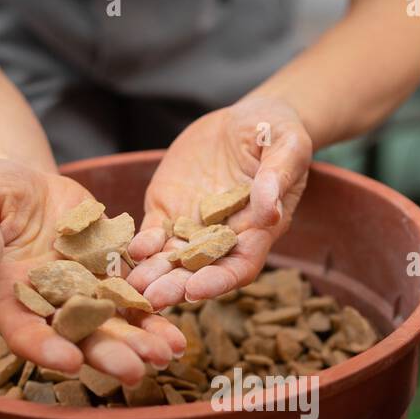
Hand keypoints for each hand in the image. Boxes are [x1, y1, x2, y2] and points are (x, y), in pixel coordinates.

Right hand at [0, 158, 184, 385]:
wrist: (22, 183)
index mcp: (8, 295)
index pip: (24, 330)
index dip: (44, 347)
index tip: (69, 361)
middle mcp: (49, 303)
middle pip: (78, 336)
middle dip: (107, 354)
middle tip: (136, 371)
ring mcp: (83, 291)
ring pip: (113, 323)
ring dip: (140, 341)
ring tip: (168, 355)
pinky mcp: (110, 271)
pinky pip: (135, 296)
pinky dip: (155, 314)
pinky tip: (178, 331)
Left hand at [126, 95, 312, 308]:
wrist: (247, 119)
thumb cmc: (278, 133)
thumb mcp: (288, 147)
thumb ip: (278, 177)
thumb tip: (269, 210)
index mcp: (258, 230)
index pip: (238, 267)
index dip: (218, 282)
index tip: (196, 290)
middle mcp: (224, 235)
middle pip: (200, 271)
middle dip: (176, 286)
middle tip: (153, 298)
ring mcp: (193, 224)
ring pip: (171, 258)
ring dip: (153, 274)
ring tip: (133, 286)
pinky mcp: (169, 208)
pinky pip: (153, 232)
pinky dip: (142, 244)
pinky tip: (131, 251)